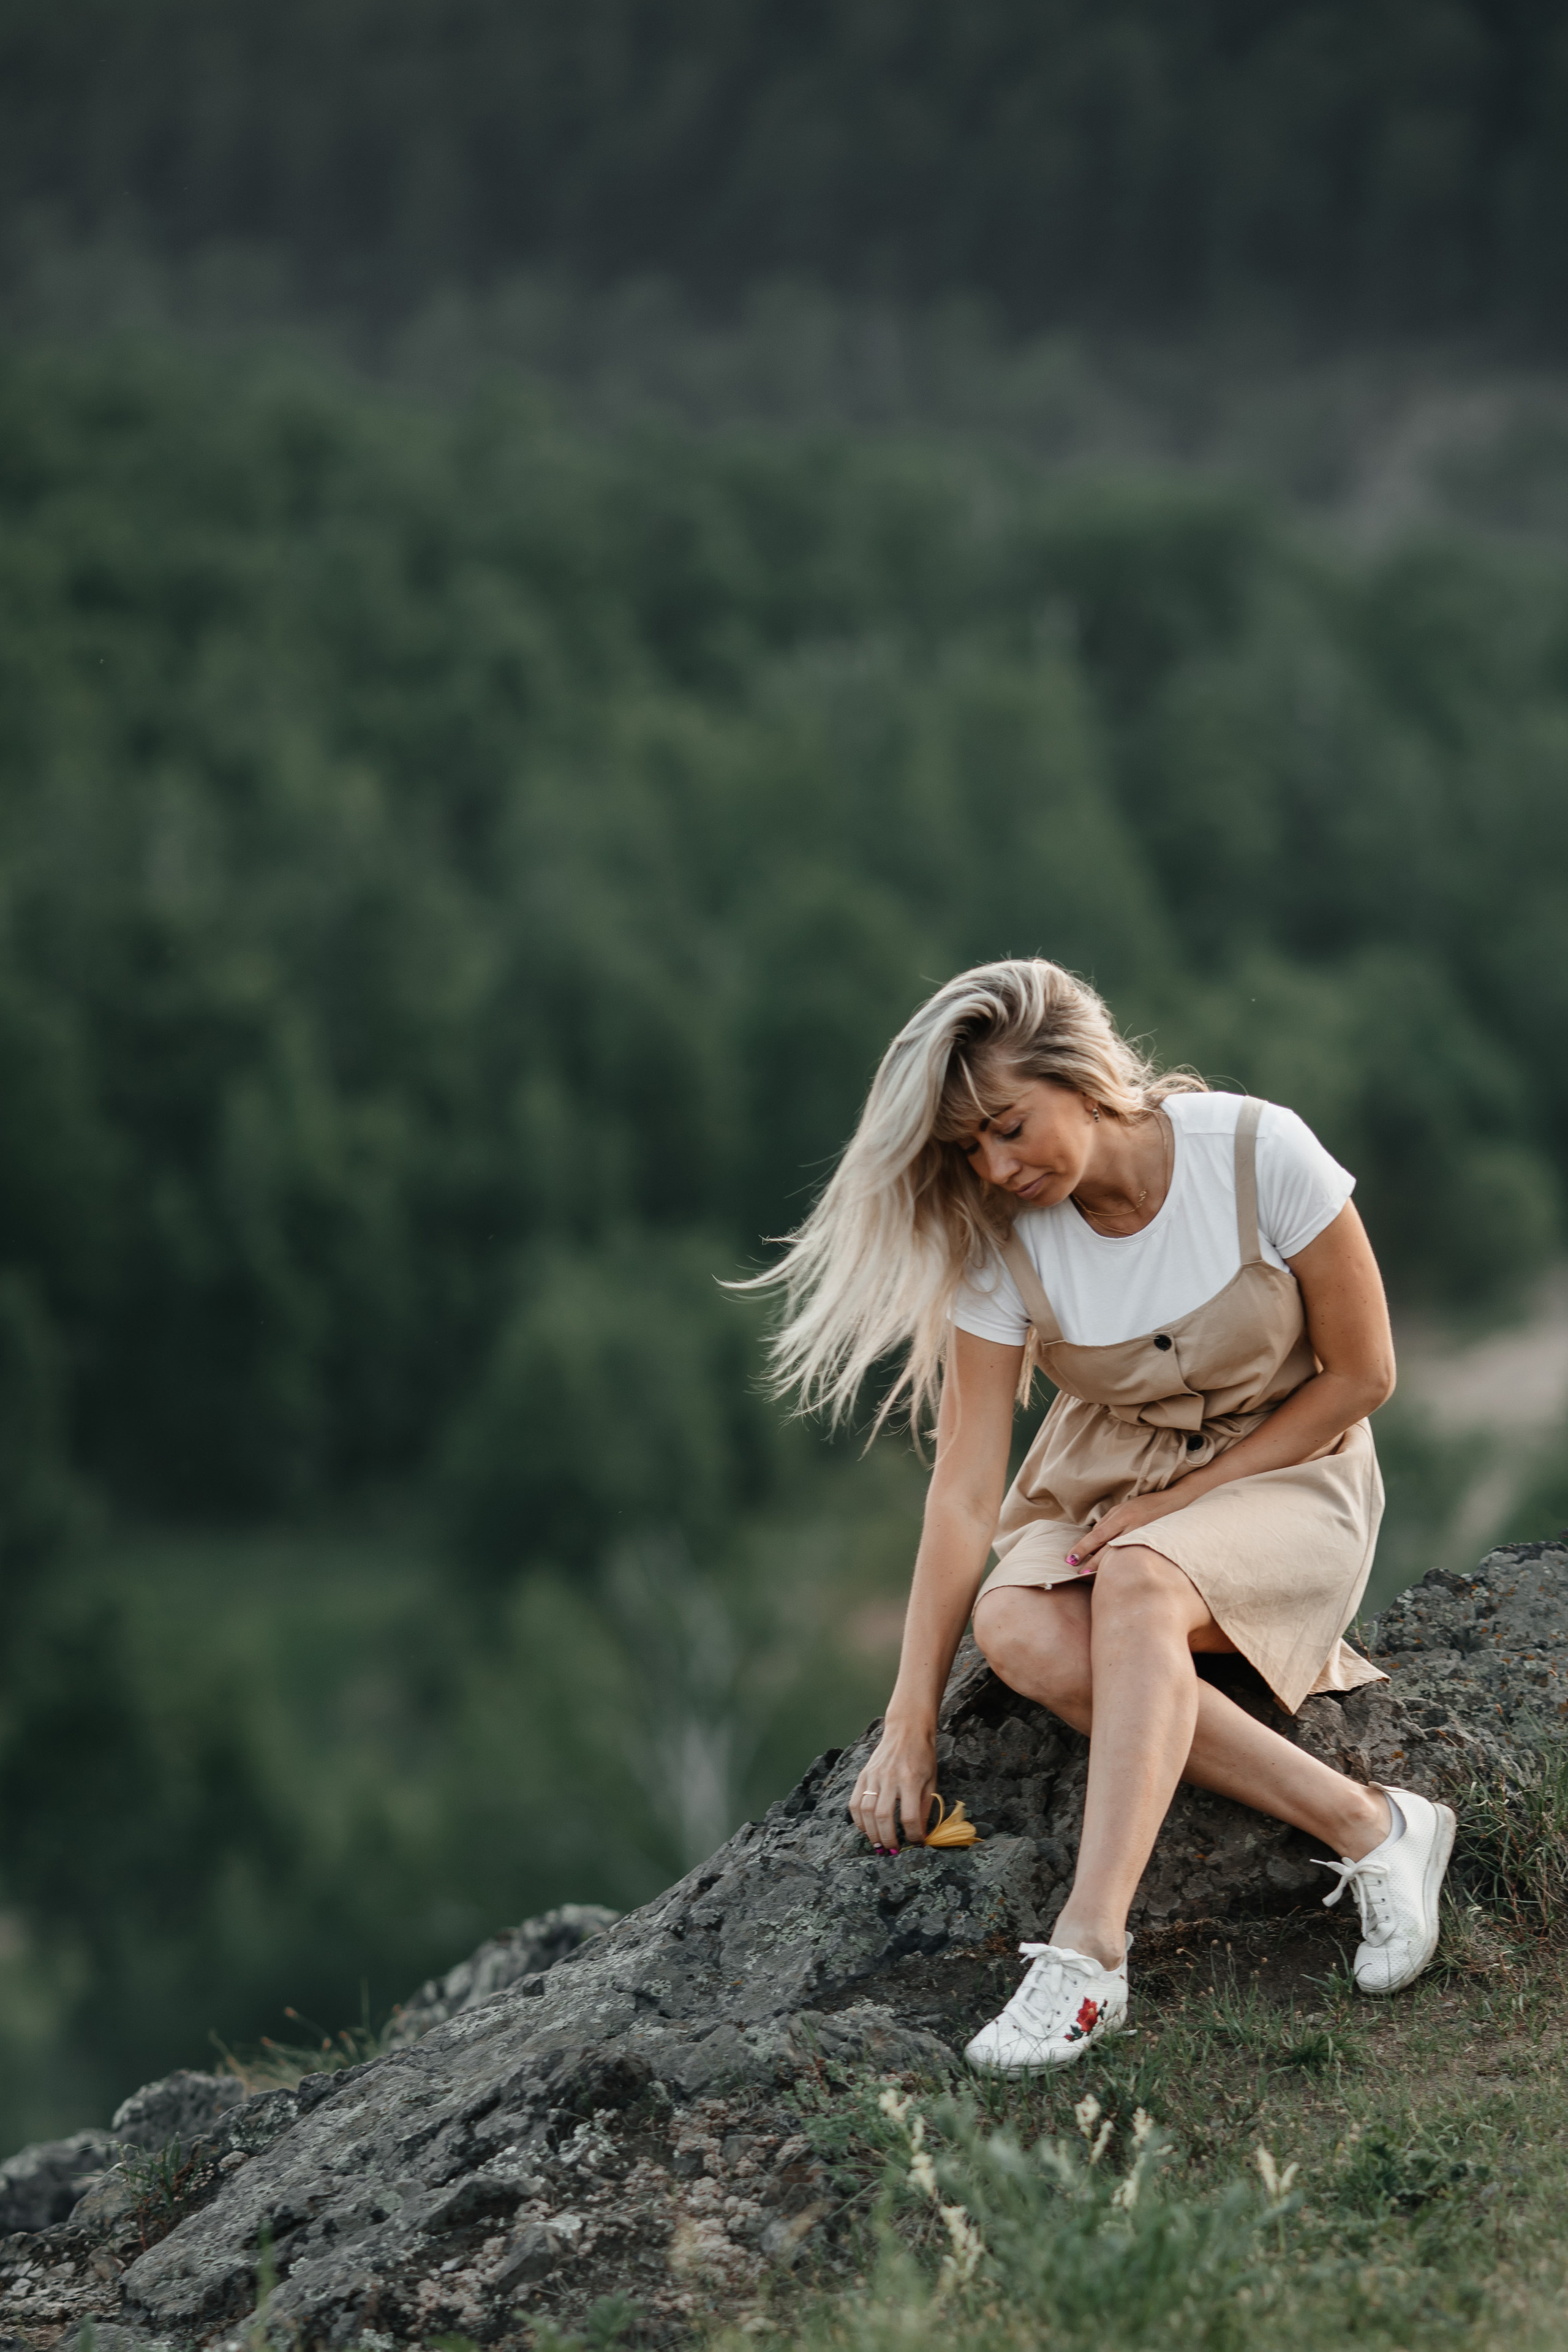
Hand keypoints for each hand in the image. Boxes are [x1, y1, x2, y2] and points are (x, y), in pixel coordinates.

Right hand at [849, 1719, 936, 1852]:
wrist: (907, 1729)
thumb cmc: (923, 1756)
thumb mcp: (931, 1781)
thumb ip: (925, 1807)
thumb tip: (920, 1833)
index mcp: (911, 1780)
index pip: (909, 1817)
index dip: (913, 1836)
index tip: (917, 1843)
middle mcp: (890, 1778)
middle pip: (884, 1817)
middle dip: (888, 1840)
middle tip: (893, 1851)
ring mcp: (874, 1776)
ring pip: (866, 1812)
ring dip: (871, 1833)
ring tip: (879, 1845)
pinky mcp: (863, 1774)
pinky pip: (854, 1802)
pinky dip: (858, 1820)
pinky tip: (866, 1829)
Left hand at [1066, 1486, 1185, 1571]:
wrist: (1175, 1502)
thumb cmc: (1146, 1504)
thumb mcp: (1123, 1507)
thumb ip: (1108, 1522)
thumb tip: (1093, 1537)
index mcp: (1122, 1516)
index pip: (1097, 1535)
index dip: (1083, 1547)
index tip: (1071, 1558)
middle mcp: (1131, 1526)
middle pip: (1107, 1548)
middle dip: (1092, 1562)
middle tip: (1079, 1572)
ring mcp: (1143, 1536)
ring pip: (1120, 1554)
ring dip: (1105, 1566)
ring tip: (1093, 1576)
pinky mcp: (1151, 1543)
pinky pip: (1133, 1555)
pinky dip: (1122, 1563)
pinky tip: (1116, 1571)